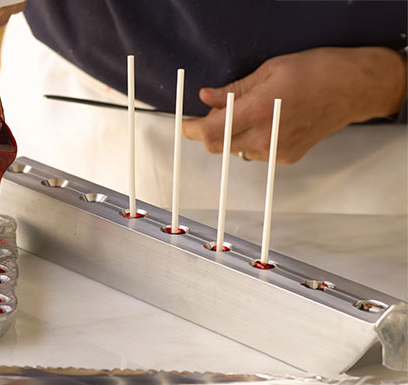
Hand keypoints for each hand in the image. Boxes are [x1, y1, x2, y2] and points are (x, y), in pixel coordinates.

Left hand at [183, 47, 406, 162]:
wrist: (354, 88)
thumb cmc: (317, 72)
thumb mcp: (269, 70)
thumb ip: (233, 90)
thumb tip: (207, 97)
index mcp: (258, 111)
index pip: (211, 131)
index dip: (192, 129)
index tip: (186, 125)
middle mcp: (265, 136)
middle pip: (218, 145)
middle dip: (209, 132)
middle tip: (214, 113)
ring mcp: (276, 150)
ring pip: (235, 150)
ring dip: (231, 135)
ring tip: (250, 113)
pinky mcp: (286, 157)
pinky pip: (255, 153)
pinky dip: (251, 140)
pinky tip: (267, 122)